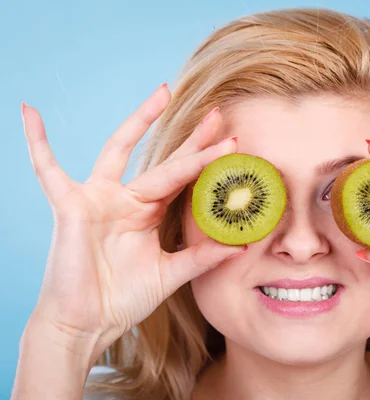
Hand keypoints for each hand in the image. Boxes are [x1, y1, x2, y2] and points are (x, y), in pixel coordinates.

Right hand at [21, 84, 244, 360]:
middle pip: (163, 159)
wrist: (86, 324)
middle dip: (191, 139)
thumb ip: (203, 257)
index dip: (207, 161)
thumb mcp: (170, 274)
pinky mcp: (71, 206)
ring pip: (120, 150)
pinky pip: (48, 170)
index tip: (235, 143)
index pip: (182, 179)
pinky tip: (29, 113)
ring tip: (164, 93)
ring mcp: (98, 198)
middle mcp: (126, 199)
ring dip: (140, 121)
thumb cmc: (122, 298)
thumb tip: (242, 245)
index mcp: (149, 212)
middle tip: (217, 113)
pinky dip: (37, 143)